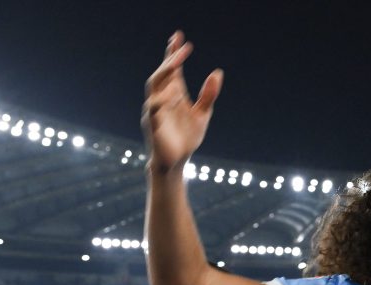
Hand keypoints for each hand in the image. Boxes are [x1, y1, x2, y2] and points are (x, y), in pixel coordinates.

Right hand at [142, 31, 222, 172]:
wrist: (176, 162)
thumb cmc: (186, 137)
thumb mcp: (203, 114)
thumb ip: (209, 95)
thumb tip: (218, 72)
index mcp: (173, 94)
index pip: (171, 69)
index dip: (173, 52)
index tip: (178, 36)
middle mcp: (161, 99)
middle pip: (161, 73)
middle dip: (170, 59)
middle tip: (181, 46)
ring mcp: (155, 110)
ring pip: (154, 87)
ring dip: (165, 74)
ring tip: (176, 64)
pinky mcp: (152, 125)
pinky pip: (153, 108)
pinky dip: (161, 100)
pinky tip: (172, 94)